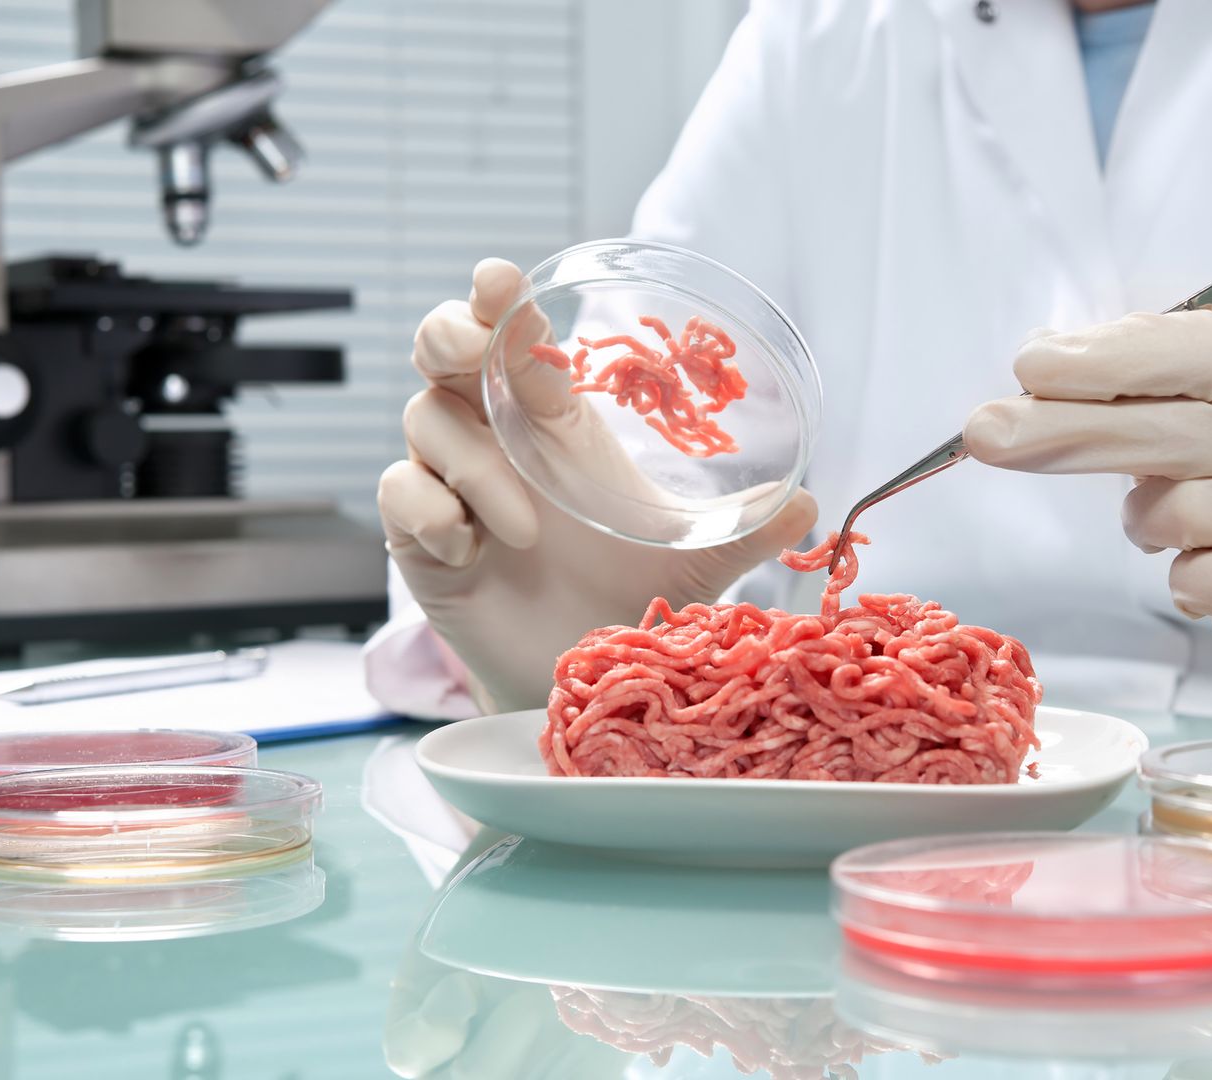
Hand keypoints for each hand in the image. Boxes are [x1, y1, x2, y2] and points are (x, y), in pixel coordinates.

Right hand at [378, 259, 816, 713]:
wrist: (573, 673)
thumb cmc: (619, 597)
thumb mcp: (690, 561)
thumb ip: (742, 531)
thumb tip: (811, 504)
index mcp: (551, 423)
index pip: (510, 335)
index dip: (496, 298)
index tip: (501, 281)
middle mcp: (492, 440)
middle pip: (439, 351)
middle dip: (449, 339)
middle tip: (477, 358)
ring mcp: (449, 486)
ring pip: (422, 424)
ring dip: (471, 467)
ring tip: (522, 529)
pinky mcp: (417, 540)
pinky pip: (400, 498)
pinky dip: (432, 515)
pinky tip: (470, 552)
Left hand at [964, 311, 1211, 727]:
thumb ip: (1148, 386)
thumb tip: (1043, 358)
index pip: (1199, 351)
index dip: (1108, 358)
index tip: (1031, 364)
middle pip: (1166, 429)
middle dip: (1062, 431)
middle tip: (983, 433)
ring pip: (1170, 512)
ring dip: (1148, 522)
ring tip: (1187, 523)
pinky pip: (1191, 580)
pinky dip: (1186, 578)